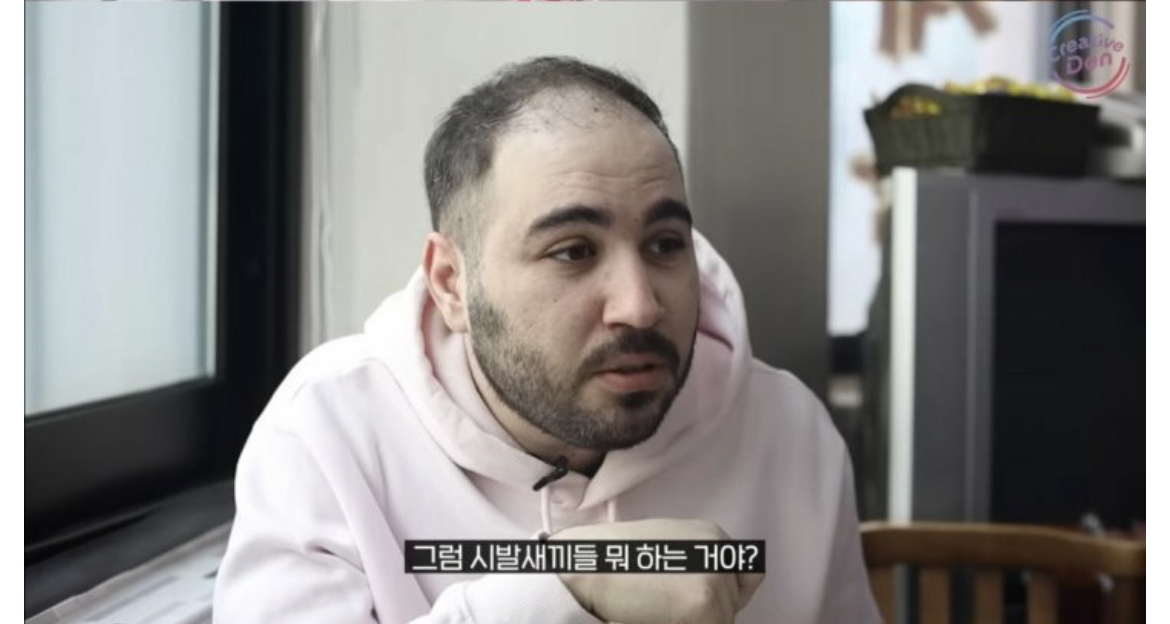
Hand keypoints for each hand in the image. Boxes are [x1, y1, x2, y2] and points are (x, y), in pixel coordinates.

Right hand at [551, 519, 764, 623]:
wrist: (590, 562)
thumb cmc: (618, 559)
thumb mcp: (670, 548)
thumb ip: (698, 564)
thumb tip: (712, 597)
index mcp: (714, 537)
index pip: (749, 578)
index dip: (728, 597)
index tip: (697, 602)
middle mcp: (722, 553)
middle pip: (732, 606)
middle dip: (705, 614)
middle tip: (665, 604)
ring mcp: (716, 579)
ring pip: (720, 622)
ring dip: (693, 622)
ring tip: (657, 608)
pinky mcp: (704, 605)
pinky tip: (656, 615)